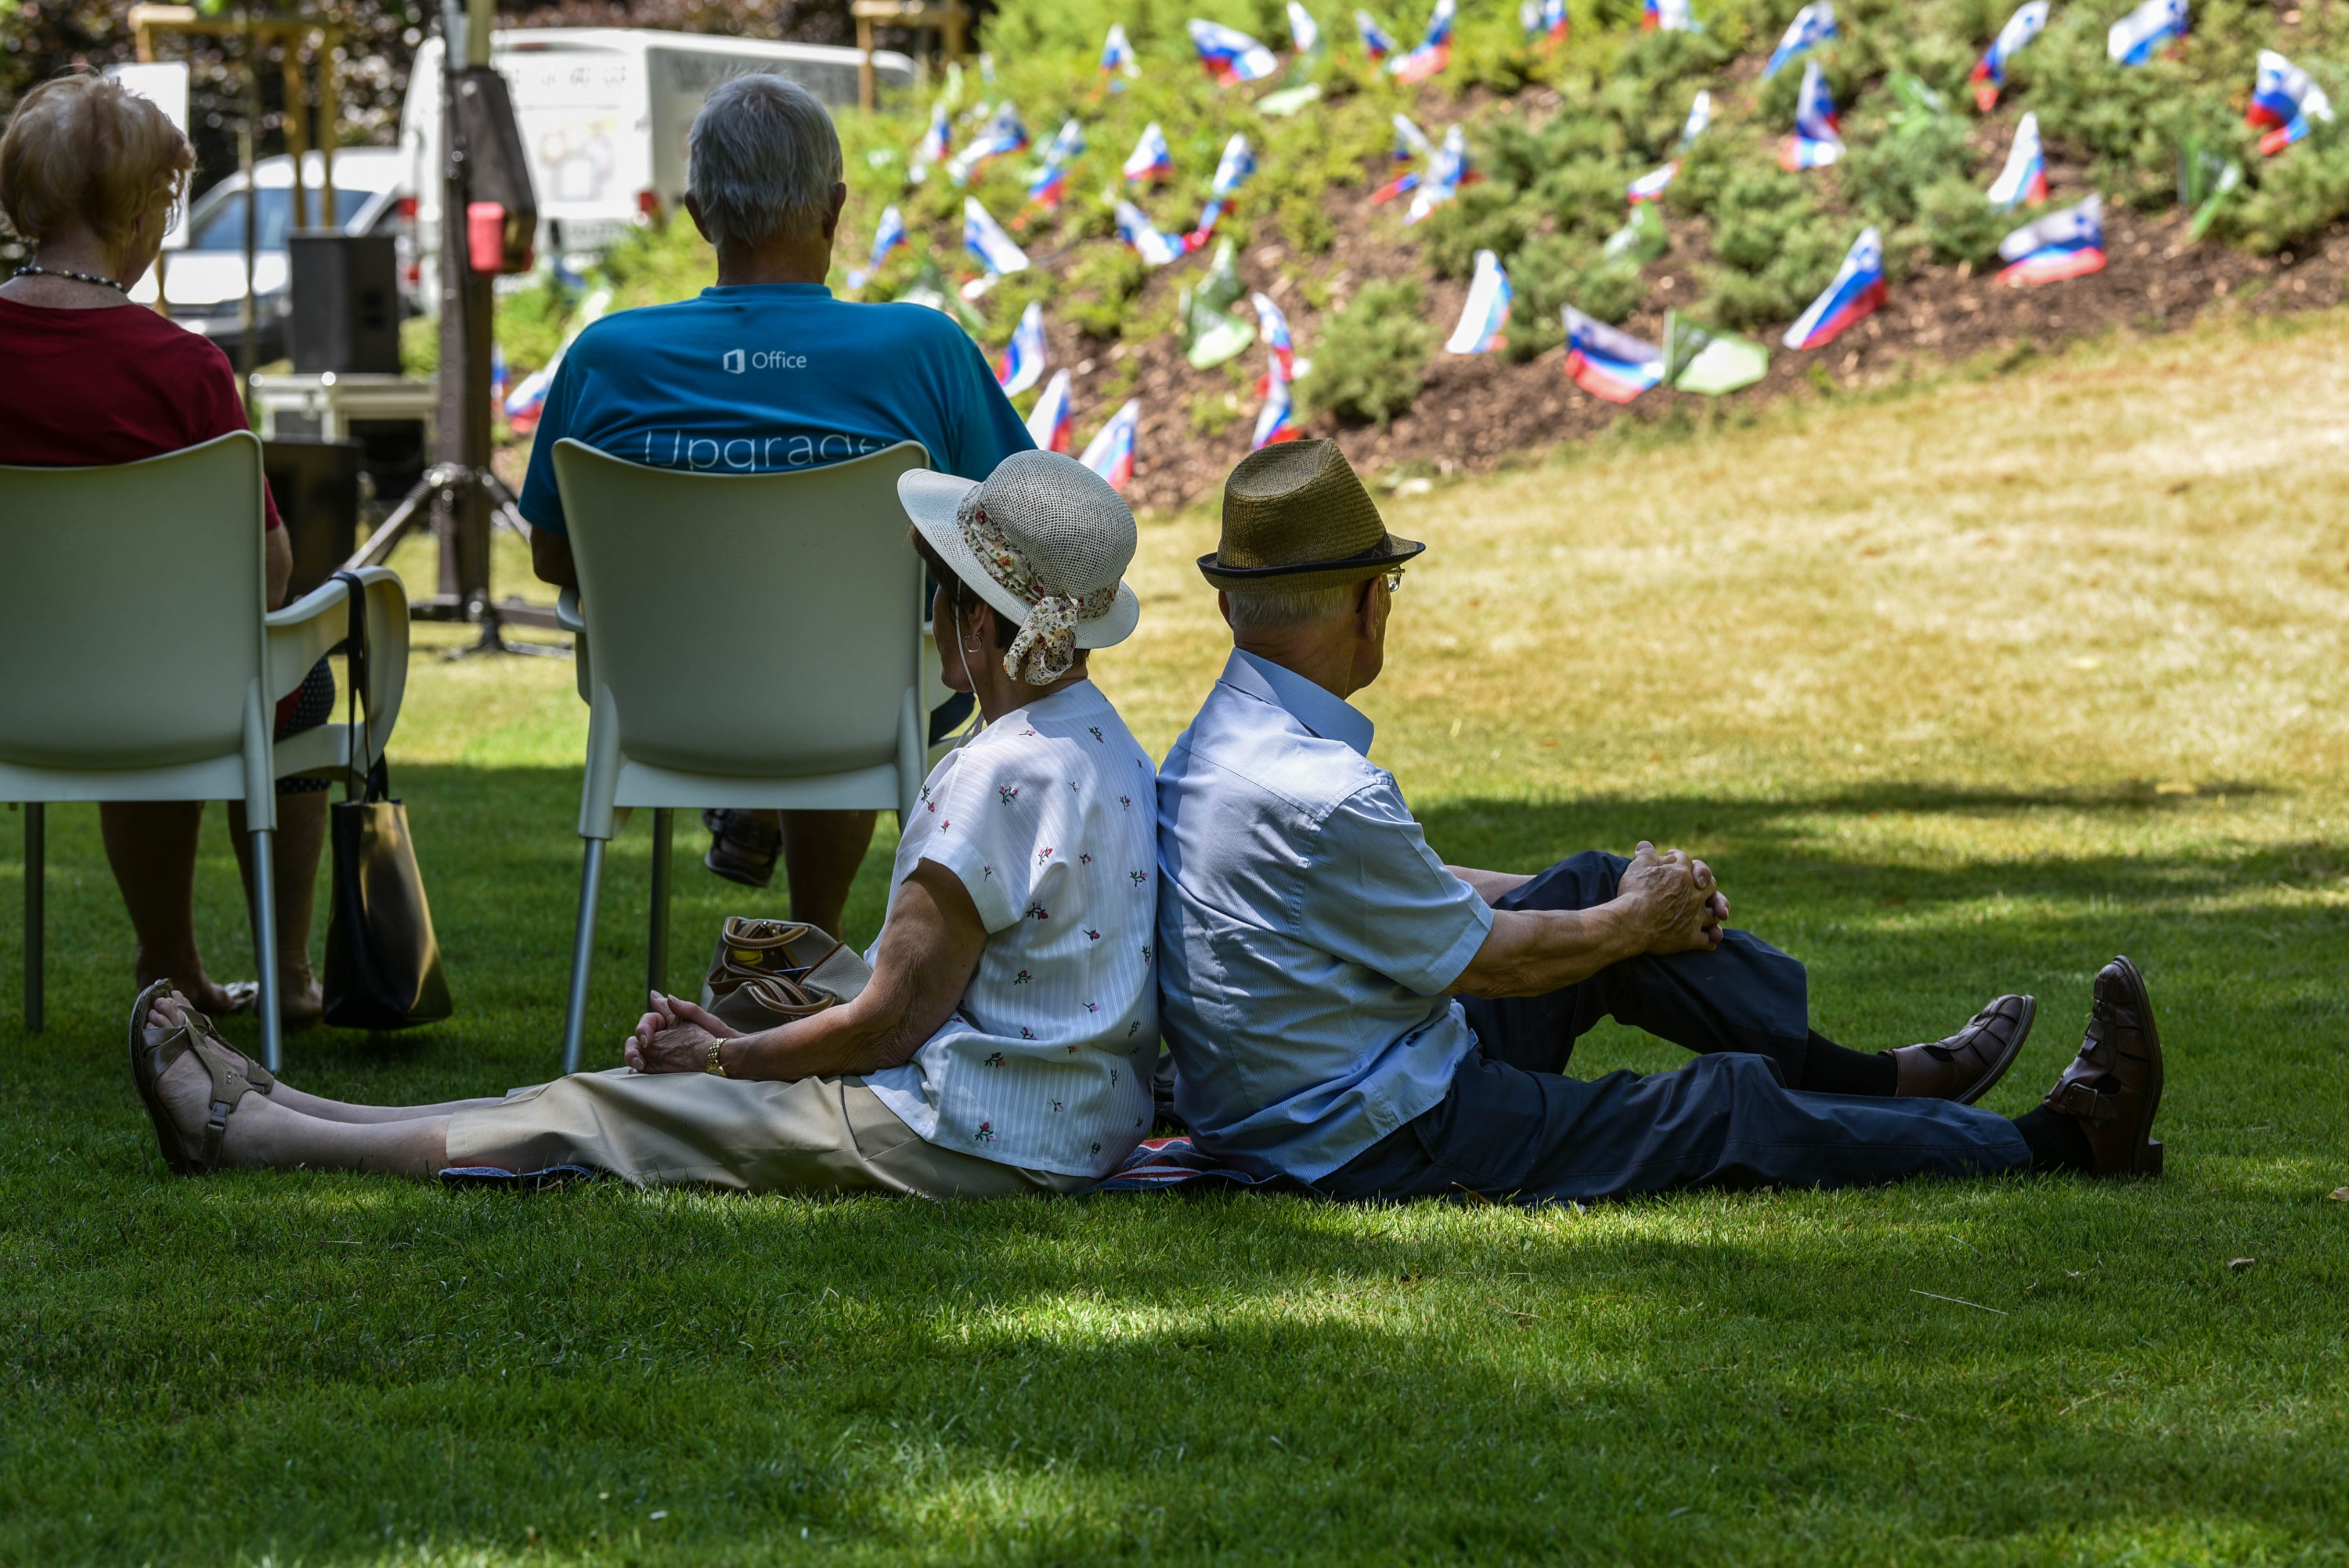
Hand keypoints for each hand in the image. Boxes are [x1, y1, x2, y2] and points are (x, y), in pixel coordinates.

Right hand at [624, 990, 738, 1073]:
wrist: (732, 1061)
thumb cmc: (722, 1039)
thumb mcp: (706, 1021)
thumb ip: (686, 1008)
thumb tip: (662, 995)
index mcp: (673, 1023)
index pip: (649, 1020)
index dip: (644, 1027)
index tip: (647, 1038)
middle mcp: (665, 1038)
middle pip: (638, 1039)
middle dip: (633, 1047)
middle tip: (639, 1058)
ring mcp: (663, 1055)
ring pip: (638, 1054)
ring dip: (633, 1058)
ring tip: (639, 1066)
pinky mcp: (664, 1070)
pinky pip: (647, 1070)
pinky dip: (639, 1071)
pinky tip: (640, 1074)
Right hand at [1615, 841, 1723, 955]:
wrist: (1631, 921)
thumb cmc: (1633, 892)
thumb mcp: (1637, 867)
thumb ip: (1645, 854)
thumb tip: (1645, 844)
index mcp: (1681, 874)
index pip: (1687, 861)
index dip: (1679, 859)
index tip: (1672, 859)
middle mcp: (1693, 894)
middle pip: (1710, 885)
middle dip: (1705, 883)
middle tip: (1699, 884)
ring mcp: (1694, 916)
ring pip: (1714, 912)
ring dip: (1714, 912)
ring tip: (1713, 913)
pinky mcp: (1690, 937)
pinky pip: (1707, 940)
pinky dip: (1710, 939)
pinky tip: (1711, 939)